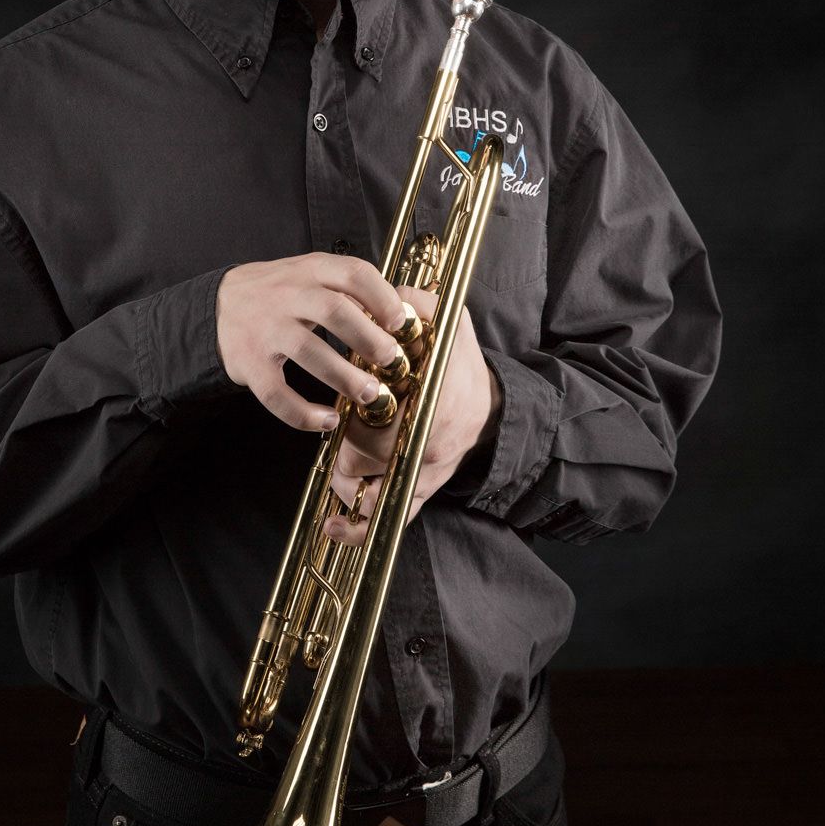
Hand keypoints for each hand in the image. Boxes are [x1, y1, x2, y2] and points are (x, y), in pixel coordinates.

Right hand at [215, 254, 406, 432]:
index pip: (353, 273)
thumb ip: (348, 290)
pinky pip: (277, 393)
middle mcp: (287, 296)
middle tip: (392, 360)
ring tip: (370, 394)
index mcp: (311, 271)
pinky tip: (327, 421)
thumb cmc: (279, 293)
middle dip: (369, 338)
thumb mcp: (311, 275)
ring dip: (345, 377)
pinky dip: (304, 413)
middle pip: (334, 310)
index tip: (402, 322)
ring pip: (309, 351)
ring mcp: (266, 330)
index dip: (383, 297)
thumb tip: (399, 319)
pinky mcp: (249, 364)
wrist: (218, 305)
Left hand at [322, 285, 501, 546]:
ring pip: (379, 493)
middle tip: (342, 437)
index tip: (353, 407)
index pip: (385, 417)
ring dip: (351, 486)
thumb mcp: (449, 322)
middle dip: (350, 449)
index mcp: (437, 400)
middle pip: (373, 456)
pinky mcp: (423, 491)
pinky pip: (392, 518)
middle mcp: (433, 443)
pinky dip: (360, 529)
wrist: (490, 404)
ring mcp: (429, 473)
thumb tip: (385, 296)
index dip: (361, 419)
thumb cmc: (461, 363)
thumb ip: (418, 304)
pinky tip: (334, 526)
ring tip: (338, 478)